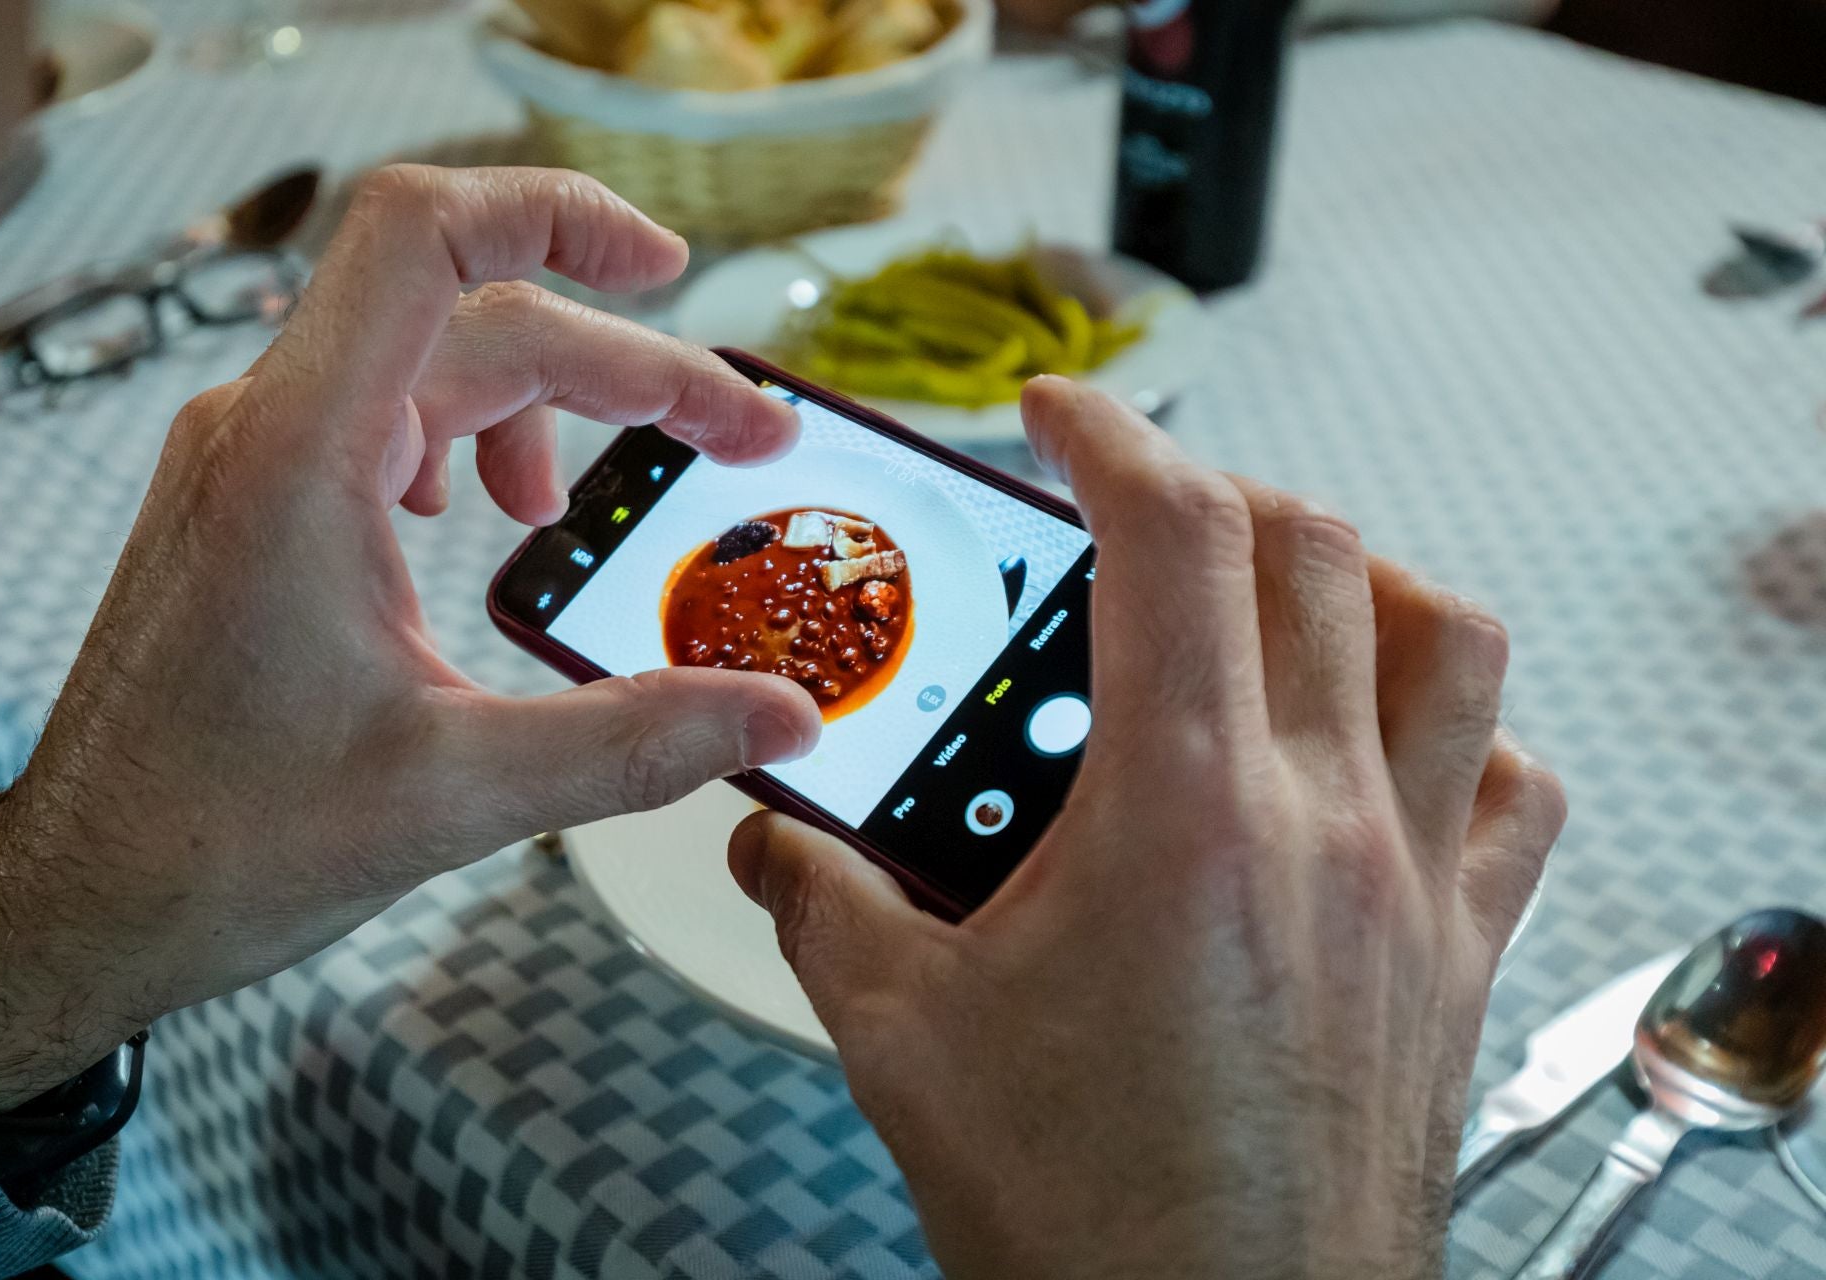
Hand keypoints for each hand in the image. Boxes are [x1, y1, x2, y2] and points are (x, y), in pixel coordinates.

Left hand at [0, 165, 822, 1108]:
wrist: (87, 894)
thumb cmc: (224, 840)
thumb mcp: (460, 793)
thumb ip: (639, 742)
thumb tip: (783, 719)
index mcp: (302, 455)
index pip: (421, 235)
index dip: (555, 214)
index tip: (668, 267)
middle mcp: (269, 427)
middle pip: (479, 315)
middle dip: (628, 366)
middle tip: (744, 441)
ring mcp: (255, 459)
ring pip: (437, 363)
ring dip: (554, 403)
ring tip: (618, 486)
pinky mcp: (257, 501)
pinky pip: (388, 415)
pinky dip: (479, 436)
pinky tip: (502, 512)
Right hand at [730, 378, 1563, 1278]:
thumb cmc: (1082, 1212)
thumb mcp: (902, 1036)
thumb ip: (821, 904)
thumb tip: (767, 844)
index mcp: (1181, 808)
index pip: (1175, 534)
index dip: (1111, 434)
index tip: (1060, 414)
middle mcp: (1322, 818)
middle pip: (1313, 553)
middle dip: (1212, 494)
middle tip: (1133, 518)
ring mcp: (1413, 883)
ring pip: (1452, 640)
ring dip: (1363, 581)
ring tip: (1276, 601)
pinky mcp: (1460, 956)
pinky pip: (1514, 788)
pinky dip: (1464, 727)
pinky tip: (1392, 749)